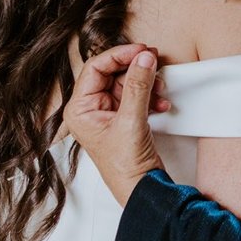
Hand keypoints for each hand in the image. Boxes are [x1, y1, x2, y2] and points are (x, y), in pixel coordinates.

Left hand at [63, 43, 164, 205]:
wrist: (141, 190)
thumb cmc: (125, 167)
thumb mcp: (131, 121)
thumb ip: (138, 86)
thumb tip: (144, 59)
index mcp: (80, 109)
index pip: (95, 68)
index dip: (119, 55)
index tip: (140, 50)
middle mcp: (90, 109)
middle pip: (112, 73)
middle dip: (135, 69)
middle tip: (153, 61)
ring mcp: (107, 114)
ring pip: (126, 83)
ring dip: (146, 83)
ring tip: (159, 90)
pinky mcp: (122, 119)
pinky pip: (135, 96)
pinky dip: (150, 95)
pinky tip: (161, 102)